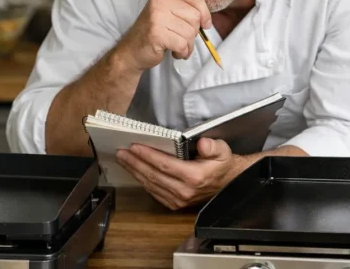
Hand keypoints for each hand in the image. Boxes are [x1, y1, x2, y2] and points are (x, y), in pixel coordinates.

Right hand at [114, 0, 212, 71]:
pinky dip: (182, 52)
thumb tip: (208, 19)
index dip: (205, 13)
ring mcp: (156, 15)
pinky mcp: (156, 33)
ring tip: (176, 45)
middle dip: (193, 32)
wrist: (132, 49)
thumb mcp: (170, 11)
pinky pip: (182, 44)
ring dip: (187, 44)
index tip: (205, 24)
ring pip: (190, 32)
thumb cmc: (156, 30)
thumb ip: (188, 7)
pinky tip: (172, 51)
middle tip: (180, 36)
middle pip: (195, 16)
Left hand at [115, 138, 248, 210]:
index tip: (133, 146)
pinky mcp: (175, 204)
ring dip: (135, 171)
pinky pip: (154, 192)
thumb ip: (213, 146)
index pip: (164, 165)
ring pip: (150, 185)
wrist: (228, 183)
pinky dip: (142, 181)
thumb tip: (203, 144)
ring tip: (123, 159)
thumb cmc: (222, 164)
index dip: (147, 155)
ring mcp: (178, 200)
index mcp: (194, 177)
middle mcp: (184, 191)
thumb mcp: (223, 151)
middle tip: (121, 152)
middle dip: (135, 162)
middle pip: (152, 175)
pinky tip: (135, 171)